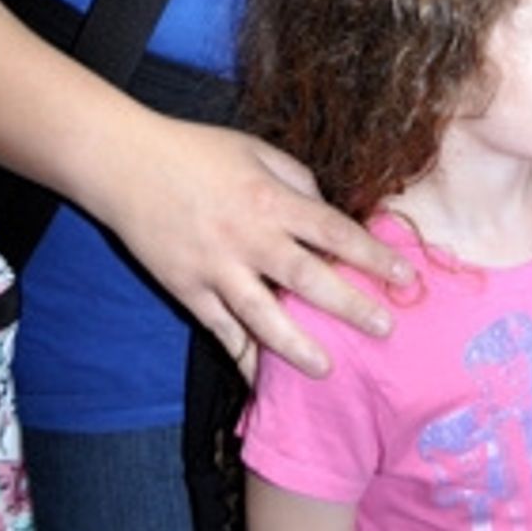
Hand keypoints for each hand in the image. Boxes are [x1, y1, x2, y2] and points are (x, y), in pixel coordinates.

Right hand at [96, 117, 412, 376]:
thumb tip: (326, 215)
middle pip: (306, 278)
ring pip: (262, 317)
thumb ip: (296, 181)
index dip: (372, 254)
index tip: (405, 277)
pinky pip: (220, 330)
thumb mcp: (255, 151)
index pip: (332, 230)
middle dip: (349, 306)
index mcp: (269, 199)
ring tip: (327, 368)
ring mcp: (215, 268)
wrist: (126, 165)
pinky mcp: (186, 289)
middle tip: (385, 330)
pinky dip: (242, 357)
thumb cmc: (197, 151)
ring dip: (297, 346)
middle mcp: (247, 237)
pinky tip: (262, 380)